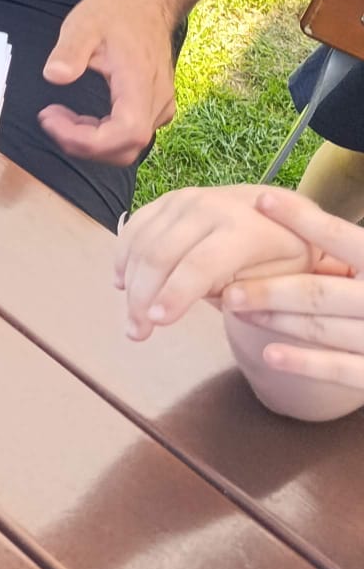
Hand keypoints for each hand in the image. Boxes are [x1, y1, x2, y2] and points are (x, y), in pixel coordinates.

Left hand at [39, 0, 177, 164]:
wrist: (148, 2)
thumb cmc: (116, 12)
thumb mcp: (84, 24)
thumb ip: (69, 51)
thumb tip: (54, 76)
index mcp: (140, 84)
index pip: (125, 134)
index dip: (87, 140)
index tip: (51, 119)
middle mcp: (157, 101)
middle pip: (125, 149)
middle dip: (82, 144)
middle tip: (50, 118)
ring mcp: (160, 107)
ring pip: (127, 147)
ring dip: (90, 141)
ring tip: (60, 116)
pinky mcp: (155, 107)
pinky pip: (129, 135)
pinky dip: (101, 135)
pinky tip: (79, 118)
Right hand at [115, 184, 325, 339]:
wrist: (283, 215)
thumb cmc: (286, 258)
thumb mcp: (286, 280)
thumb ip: (254, 292)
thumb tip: (224, 300)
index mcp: (244, 228)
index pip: (199, 265)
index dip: (175, 294)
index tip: (157, 322)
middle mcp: (209, 207)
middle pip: (161, 255)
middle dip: (143, 296)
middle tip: (137, 333)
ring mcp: (184, 199)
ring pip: (142, 242)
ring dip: (130, 282)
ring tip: (132, 318)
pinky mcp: (168, 200)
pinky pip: (135, 227)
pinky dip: (124, 256)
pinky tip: (123, 282)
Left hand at [219, 187, 363, 391]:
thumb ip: (341, 248)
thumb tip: (286, 212)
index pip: (341, 237)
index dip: (302, 219)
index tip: (262, 200)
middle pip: (318, 292)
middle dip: (270, 290)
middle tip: (228, 288)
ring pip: (320, 327)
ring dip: (274, 318)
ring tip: (233, 308)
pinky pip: (338, 368)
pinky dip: (302, 360)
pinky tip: (269, 354)